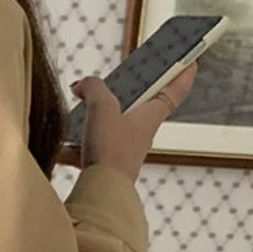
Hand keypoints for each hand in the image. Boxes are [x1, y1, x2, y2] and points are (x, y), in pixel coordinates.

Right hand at [57, 62, 197, 180]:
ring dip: (93, 120)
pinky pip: (90, 150)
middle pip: (139, 106)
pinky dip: (75, 147)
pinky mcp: (106, 165)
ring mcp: (123, 150)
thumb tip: (83, 84)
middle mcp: (140, 132)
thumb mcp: (102, 107)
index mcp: (150, 115)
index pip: (176, 89)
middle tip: (114, 82)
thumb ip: (93, 88)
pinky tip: (61, 146)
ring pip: (110, 127)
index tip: (191, 60)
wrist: (101, 191)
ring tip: (76, 113)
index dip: (184, 73)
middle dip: (126, 93)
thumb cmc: (112, 151)